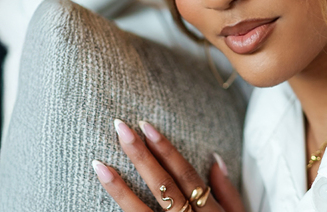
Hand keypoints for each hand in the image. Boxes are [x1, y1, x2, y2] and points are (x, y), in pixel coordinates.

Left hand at [92, 119, 244, 211]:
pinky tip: (102, 201)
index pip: (186, 176)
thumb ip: (228, 192)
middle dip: (141, 156)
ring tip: (98, 165)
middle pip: (163, 187)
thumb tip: (214, 159)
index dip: (166, 150)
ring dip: (119, 189)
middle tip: (120, 128)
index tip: (146, 125)